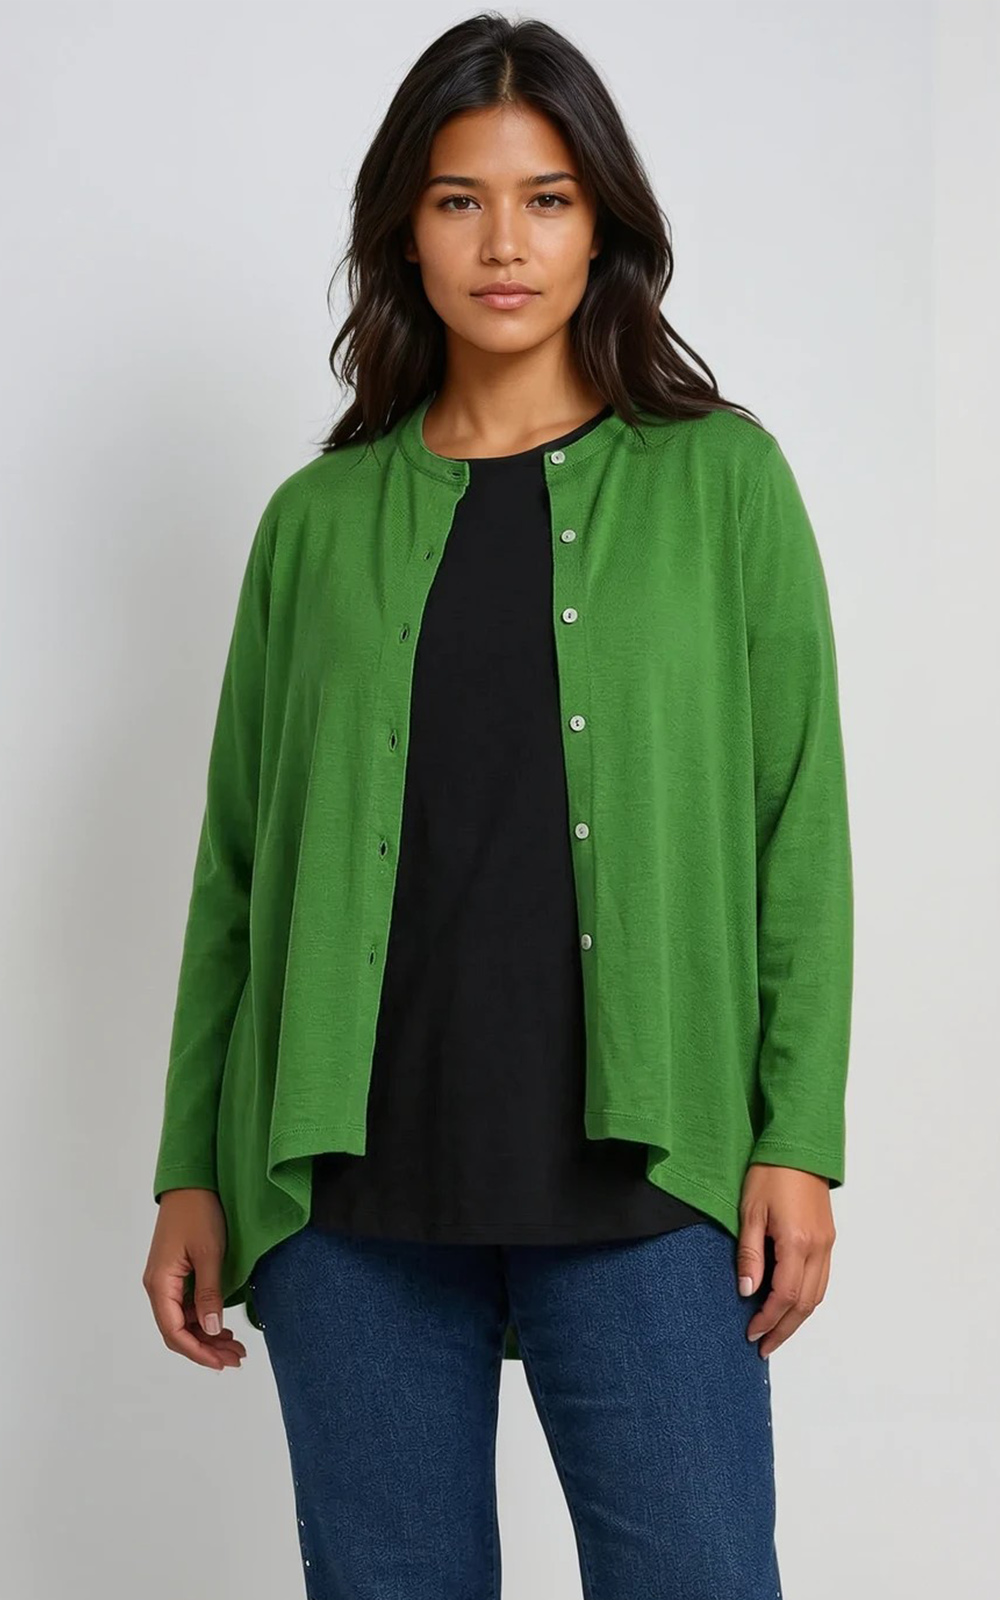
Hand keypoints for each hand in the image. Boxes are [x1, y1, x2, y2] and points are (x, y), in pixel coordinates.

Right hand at [143, 1189, 246, 1370]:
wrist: (191, 1183)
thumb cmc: (198, 1213)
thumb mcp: (209, 1254)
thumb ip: (209, 1293)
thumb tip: (210, 1329)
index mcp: (160, 1284)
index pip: (174, 1332)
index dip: (198, 1351)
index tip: (222, 1362)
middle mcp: (158, 1286)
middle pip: (177, 1330)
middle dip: (205, 1348)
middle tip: (236, 1357)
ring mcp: (166, 1280)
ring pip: (183, 1320)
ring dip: (207, 1335)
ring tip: (235, 1346)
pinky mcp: (175, 1273)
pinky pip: (186, 1305)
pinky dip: (204, 1317)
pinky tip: (222, 1324)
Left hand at [736, 1163, 835, 1357]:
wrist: (798, 1146)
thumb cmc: (770, 1173)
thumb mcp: (749, 1212)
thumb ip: (749, 1254)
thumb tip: (747, 1291)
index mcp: (797, 1242)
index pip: (785, 1296)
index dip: (768, 1319)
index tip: (751, 1333)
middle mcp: (818, 1248)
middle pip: (805, 1304)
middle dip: (784, 1329)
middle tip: (763, 1346)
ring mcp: (827, 1244)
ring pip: (818, 1295)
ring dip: (797, 1318)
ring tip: (776, 1332)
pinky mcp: (829, 1238)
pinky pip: (822, 1279)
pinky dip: (808, 1299)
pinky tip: (792, 1305)